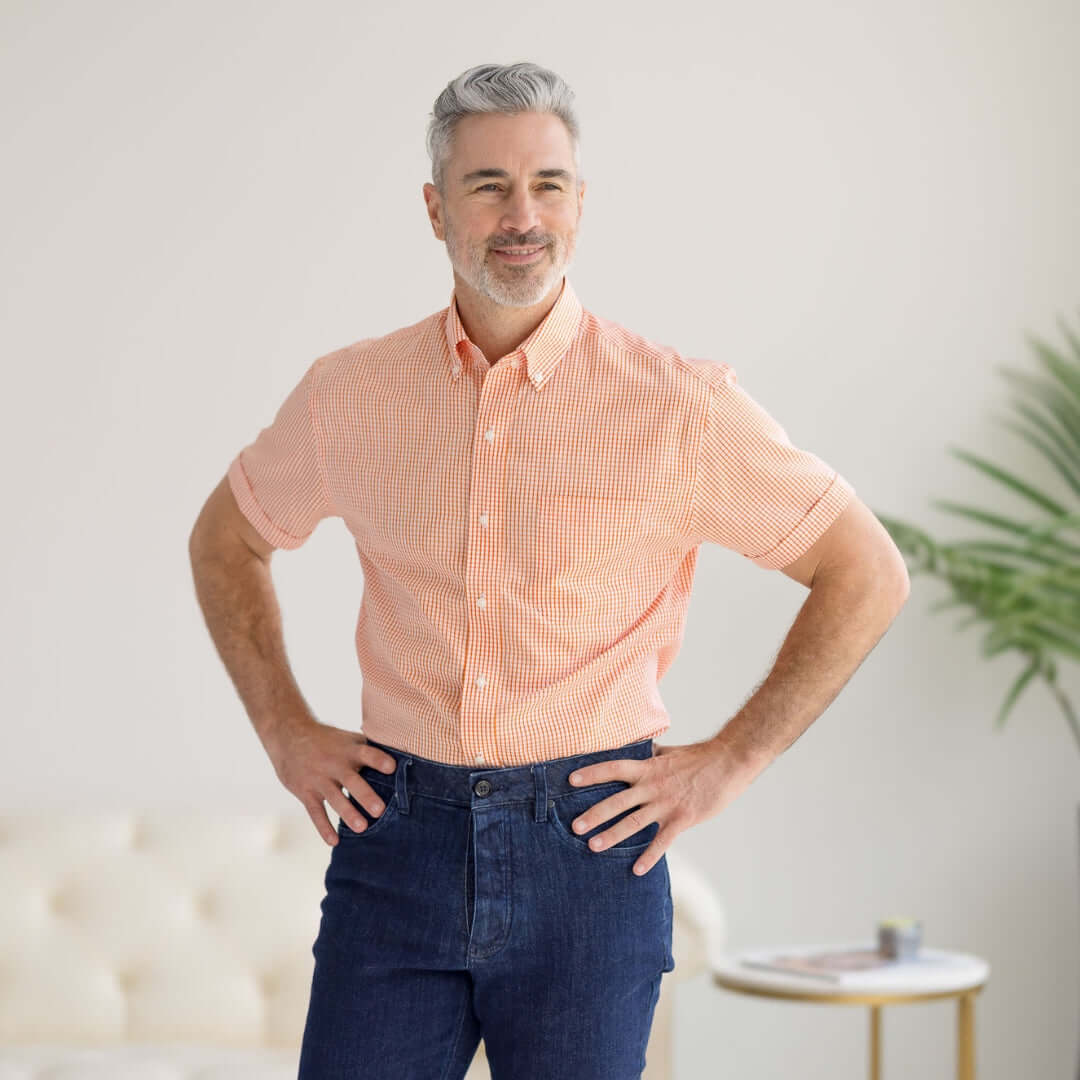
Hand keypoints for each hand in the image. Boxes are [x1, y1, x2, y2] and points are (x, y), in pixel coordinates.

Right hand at [268, 720, 397, 845]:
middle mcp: (334, 764)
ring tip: (362, 828)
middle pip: (352, 780)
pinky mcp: (305, 791)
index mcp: (349, 749)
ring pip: (335, 798)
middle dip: (365, 795)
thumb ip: (368, 749)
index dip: (378, 759)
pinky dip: (324, 828)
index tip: (392, 767)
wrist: (288, 735)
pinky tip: (334, 842)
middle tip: (379, 810)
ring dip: (348, 813)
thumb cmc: (327, 740)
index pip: (366, 753)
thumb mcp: (346, 739)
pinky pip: (315, 812)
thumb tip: (401, 760)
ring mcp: (319, 778)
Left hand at [565, 738, 762, 875]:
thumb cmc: (699, 757)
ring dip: (613, 836)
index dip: (592, 773)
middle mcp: (653, 786)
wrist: (729, 762)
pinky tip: (637, 870)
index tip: (571, 780)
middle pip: (617, 801)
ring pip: (634, 822)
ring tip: (593, 847)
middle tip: (575, 827)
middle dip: (594, 814)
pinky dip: (649, 857)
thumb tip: (638, 751)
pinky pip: (662, 841)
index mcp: (648, 768)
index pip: (613, 768)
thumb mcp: (669, 753)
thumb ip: (650, 756)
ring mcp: (666, 803)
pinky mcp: (682, 819)